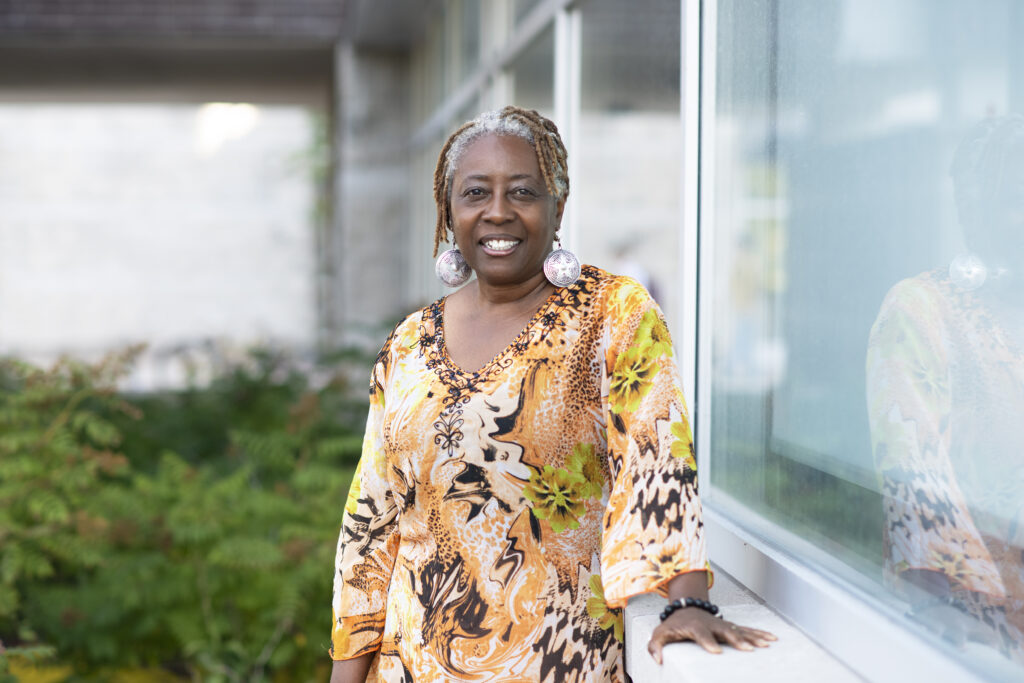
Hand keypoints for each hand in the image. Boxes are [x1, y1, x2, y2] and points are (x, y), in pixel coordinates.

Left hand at [647, 608, 775, 663]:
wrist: (686, 607)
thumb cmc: (673, 625)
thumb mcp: (660, 633)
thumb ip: (655, 646)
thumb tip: (658, 660)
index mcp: (694, 627)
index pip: (701, 634)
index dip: (708, 642)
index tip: (716, 651)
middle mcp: (711, 624)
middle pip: (725, 631)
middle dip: (737, 640)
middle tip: (748, 649)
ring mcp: (722, 624)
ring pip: (740, 630)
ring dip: (754, 637)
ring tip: (767, 644)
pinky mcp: (730, 626)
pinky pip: (746, 629)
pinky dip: (759, 633)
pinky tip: (771, 639)